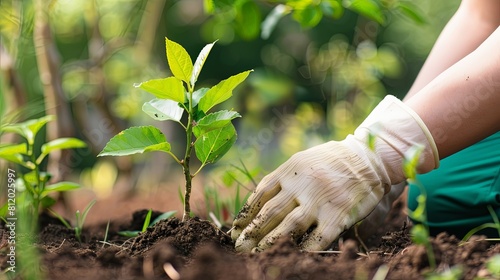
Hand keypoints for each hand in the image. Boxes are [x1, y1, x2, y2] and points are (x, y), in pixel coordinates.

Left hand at [231, 95, 438, 251]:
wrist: (369, 158)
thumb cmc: (332, 161)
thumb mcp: (303, 160)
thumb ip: (283, 179)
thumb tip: (257, 204)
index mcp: (290, 170)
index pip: (260, 194)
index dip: (246, 214)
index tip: (235, 229)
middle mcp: (302, 185)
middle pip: (270, 213)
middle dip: (252, 233)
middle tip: (239, 248)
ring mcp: (320, 200)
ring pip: (288, 227)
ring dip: (269, 244)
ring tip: (255, 255)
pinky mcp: (338, 214)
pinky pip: (318, 238)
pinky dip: (304, 250)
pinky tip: (291, 258)